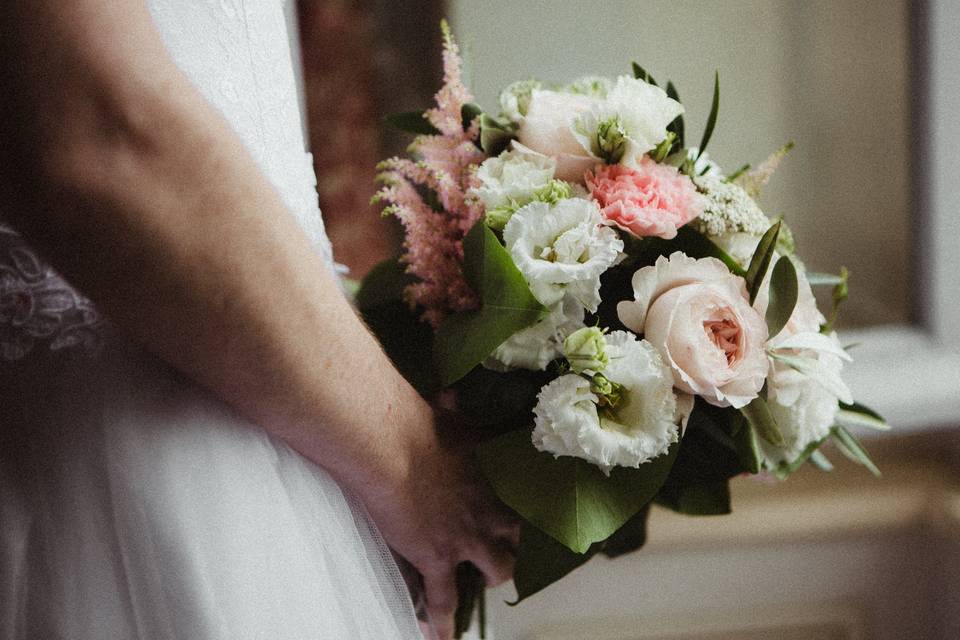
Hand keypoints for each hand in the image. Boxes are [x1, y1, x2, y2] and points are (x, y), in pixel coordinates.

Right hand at [358, 409, 519, 639]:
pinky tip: (440, 636)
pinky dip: (443, 622)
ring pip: (497, 570)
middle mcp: (484, 511)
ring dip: (488, 580)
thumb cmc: (414, 425)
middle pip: (513, 540)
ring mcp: (464, 537)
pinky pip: (444, 599)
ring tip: (476, 591)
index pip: (508, 505)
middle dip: (507, 551)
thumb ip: (452, 410)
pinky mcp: (437, 557)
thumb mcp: (445, 416)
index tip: (505, 526)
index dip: (508, 519)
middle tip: (494, 559)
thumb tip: (451, 392)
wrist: (390, 443)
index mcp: (484, 479)